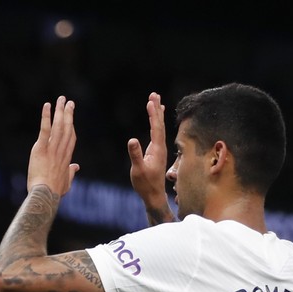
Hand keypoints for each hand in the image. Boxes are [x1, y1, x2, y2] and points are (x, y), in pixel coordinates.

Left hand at [27, 96, 79, 194]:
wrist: (45, 194)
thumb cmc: (54, 191)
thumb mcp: (66, 183)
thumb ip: (71, 173)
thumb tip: (76, 167)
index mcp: (66, 158)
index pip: (70, 138)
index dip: (71, 126)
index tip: (71, 116)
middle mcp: (61, 150)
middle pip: (67, 128)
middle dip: (68, 114)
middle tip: (68, 102)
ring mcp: (52, 149)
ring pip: (58, 126)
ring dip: (60, 111)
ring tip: (61, 99)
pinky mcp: (41, 148)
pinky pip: (45, 130)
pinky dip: (46, 116)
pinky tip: (47, 106)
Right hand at [126, 92, 172, 223]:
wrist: (153, 195)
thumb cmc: (145, 184)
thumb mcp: (138, 169)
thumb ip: (135, 154)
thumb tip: (132, 140)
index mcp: (157, 149)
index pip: (156, 128)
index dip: (153, 114)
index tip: (151, 101)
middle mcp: (160, 147)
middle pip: (159, 124)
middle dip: (157, 109)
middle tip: (154, 94)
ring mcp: (158, 149)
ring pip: (159, 128)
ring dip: (157, 114)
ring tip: (156, 102)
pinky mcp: (156, 152)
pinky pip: (157, 133)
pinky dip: (156, 124)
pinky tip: (155, 121)